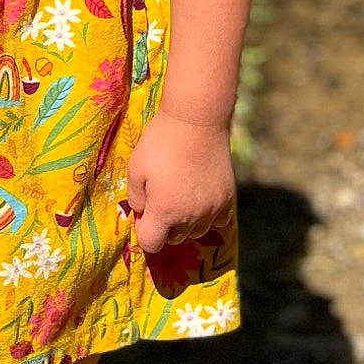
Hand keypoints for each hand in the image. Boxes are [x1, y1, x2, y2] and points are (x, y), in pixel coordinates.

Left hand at [125, 107, 235, 256]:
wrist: (197, 120)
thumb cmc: (161, 142)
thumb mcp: (135, 167)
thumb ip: (135, 198)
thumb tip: (141, 213)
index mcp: (164, 211)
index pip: (151, 243)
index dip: (143, 231)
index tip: (144, 213)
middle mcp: (190, 217)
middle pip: (174, 239)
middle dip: (164, 226)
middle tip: (161, 198)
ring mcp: (212, 209)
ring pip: (196, 232)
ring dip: (186, 222)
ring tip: (181, 195)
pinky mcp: (228, 198)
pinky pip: (218, 221)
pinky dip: (208, 215)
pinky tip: (200, 196)